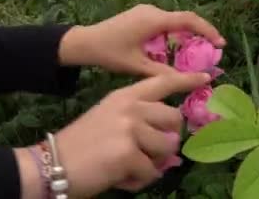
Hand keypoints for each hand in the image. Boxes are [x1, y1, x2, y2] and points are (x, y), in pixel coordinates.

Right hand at [15, 72, 210, 198]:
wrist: (53, 163)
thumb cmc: (80, 143)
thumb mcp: (108, 118)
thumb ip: (138, 121)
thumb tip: (169, 141)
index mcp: (125, 96)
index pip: (162, 82)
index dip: (186, 80)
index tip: (206, 77)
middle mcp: (131, 107)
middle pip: (174, 119)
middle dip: (166, 139)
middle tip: (146, 151)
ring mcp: (131, 129)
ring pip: (167, 149)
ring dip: (152, 163)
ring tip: (128, 166)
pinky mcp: (129, 154)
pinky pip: (151, 173)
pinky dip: (138, 181)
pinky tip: (119, 178)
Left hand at [58, 4, 225, 74]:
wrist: (84, 42)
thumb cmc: (110, 53)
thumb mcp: (138, 66)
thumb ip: (166, 72)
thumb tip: (192, 79)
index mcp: (153, 20)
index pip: (188, 21)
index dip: (207, 31)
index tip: (220, 44)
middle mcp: (152, 11)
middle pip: (184, 19)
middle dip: (200, 34)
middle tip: (212, 52)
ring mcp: (146, 11)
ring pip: (174, 21)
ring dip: (187, 35)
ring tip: (198, 53)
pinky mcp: (141, 15)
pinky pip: (165, 22)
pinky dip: (175, 34)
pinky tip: (177, 49)